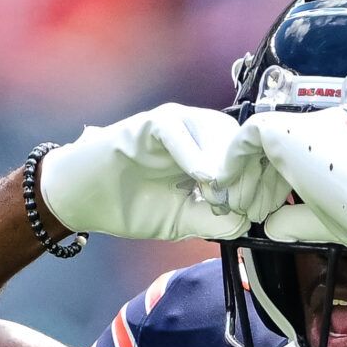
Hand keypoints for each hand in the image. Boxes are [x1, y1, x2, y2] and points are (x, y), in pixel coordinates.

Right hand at [38, 104, 290, 243]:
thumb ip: (216, 220)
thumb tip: (248, 222)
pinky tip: (201, 178)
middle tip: (241, 206)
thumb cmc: (133, 205)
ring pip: (216, 130)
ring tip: (218, 194)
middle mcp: (198, 133)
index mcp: (211, 154)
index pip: (251, 158)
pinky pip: (176, 130)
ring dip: (223, 163)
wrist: (85, 199)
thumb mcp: (183, 221)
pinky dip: (192, 152)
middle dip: (247, 176)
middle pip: (240, 142)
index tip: (262, 211)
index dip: (262, 183)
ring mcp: (174, 125)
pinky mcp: (147, 125)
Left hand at [219, 108, 346, 256]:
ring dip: (246, 174)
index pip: (298, 153)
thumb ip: (296, 217)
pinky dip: (234, 160)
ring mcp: (307, 123)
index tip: (268, 205)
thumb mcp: (325, 216)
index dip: (277, 181)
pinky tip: (228, 184)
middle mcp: (326, 124)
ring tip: (240, 204)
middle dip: (258, 179)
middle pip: (277, 145)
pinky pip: (248, 136)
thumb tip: (272, 226)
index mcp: (342, 139)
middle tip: (249, 208)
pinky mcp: (286, 130)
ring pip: (261, 140)